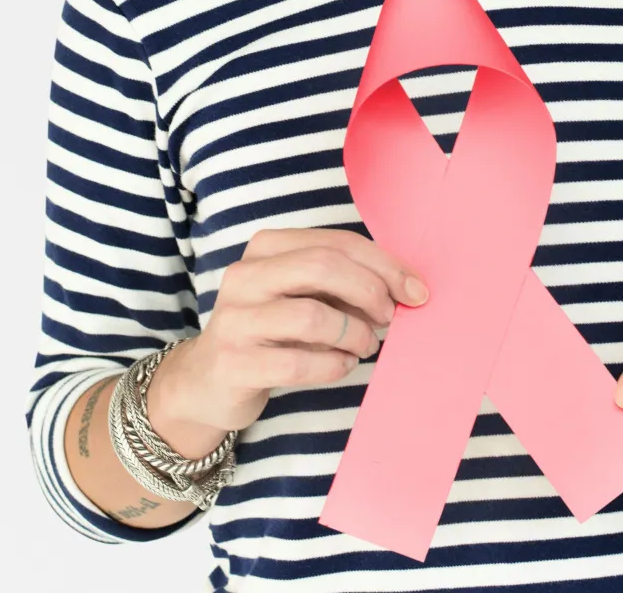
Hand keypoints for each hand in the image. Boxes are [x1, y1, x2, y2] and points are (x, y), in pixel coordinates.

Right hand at [147, 227, 428, 448]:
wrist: (207, 381)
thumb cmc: (271, 330)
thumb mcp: (299, 294)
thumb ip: (341, 282)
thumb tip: (406, 288)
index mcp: (266, 247)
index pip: (335, 242)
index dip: (383, 264)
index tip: (415, 289)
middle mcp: (245, 275)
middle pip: (322, 267)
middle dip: (369, 291)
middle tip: (390, 317)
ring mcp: (236, 319)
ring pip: (312, 315)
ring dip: (353, 332)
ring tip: (366, 345)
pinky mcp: (234, 363)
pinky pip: (298, 362)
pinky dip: (332, 365)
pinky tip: (342, 365)